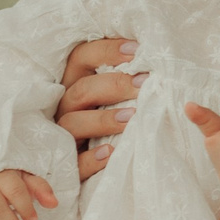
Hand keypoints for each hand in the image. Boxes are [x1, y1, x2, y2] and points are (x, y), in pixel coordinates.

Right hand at [55, 37, 141, 180]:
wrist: (97, 169)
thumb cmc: (116, 121)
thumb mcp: (117, 96)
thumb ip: (128, 78)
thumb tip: (156, 58)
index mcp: (76, 84)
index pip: (81, 57)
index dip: (106, 51)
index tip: (138, 50)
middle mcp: (66, 108)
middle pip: (81, 90)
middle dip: (114, 85)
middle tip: (145, 84)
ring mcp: (64, 137)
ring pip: (73, 123)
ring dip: (103, 120)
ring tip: (132, 117)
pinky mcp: (69, 166)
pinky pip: (75, 163)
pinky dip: (91, 159)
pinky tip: (111, 152)